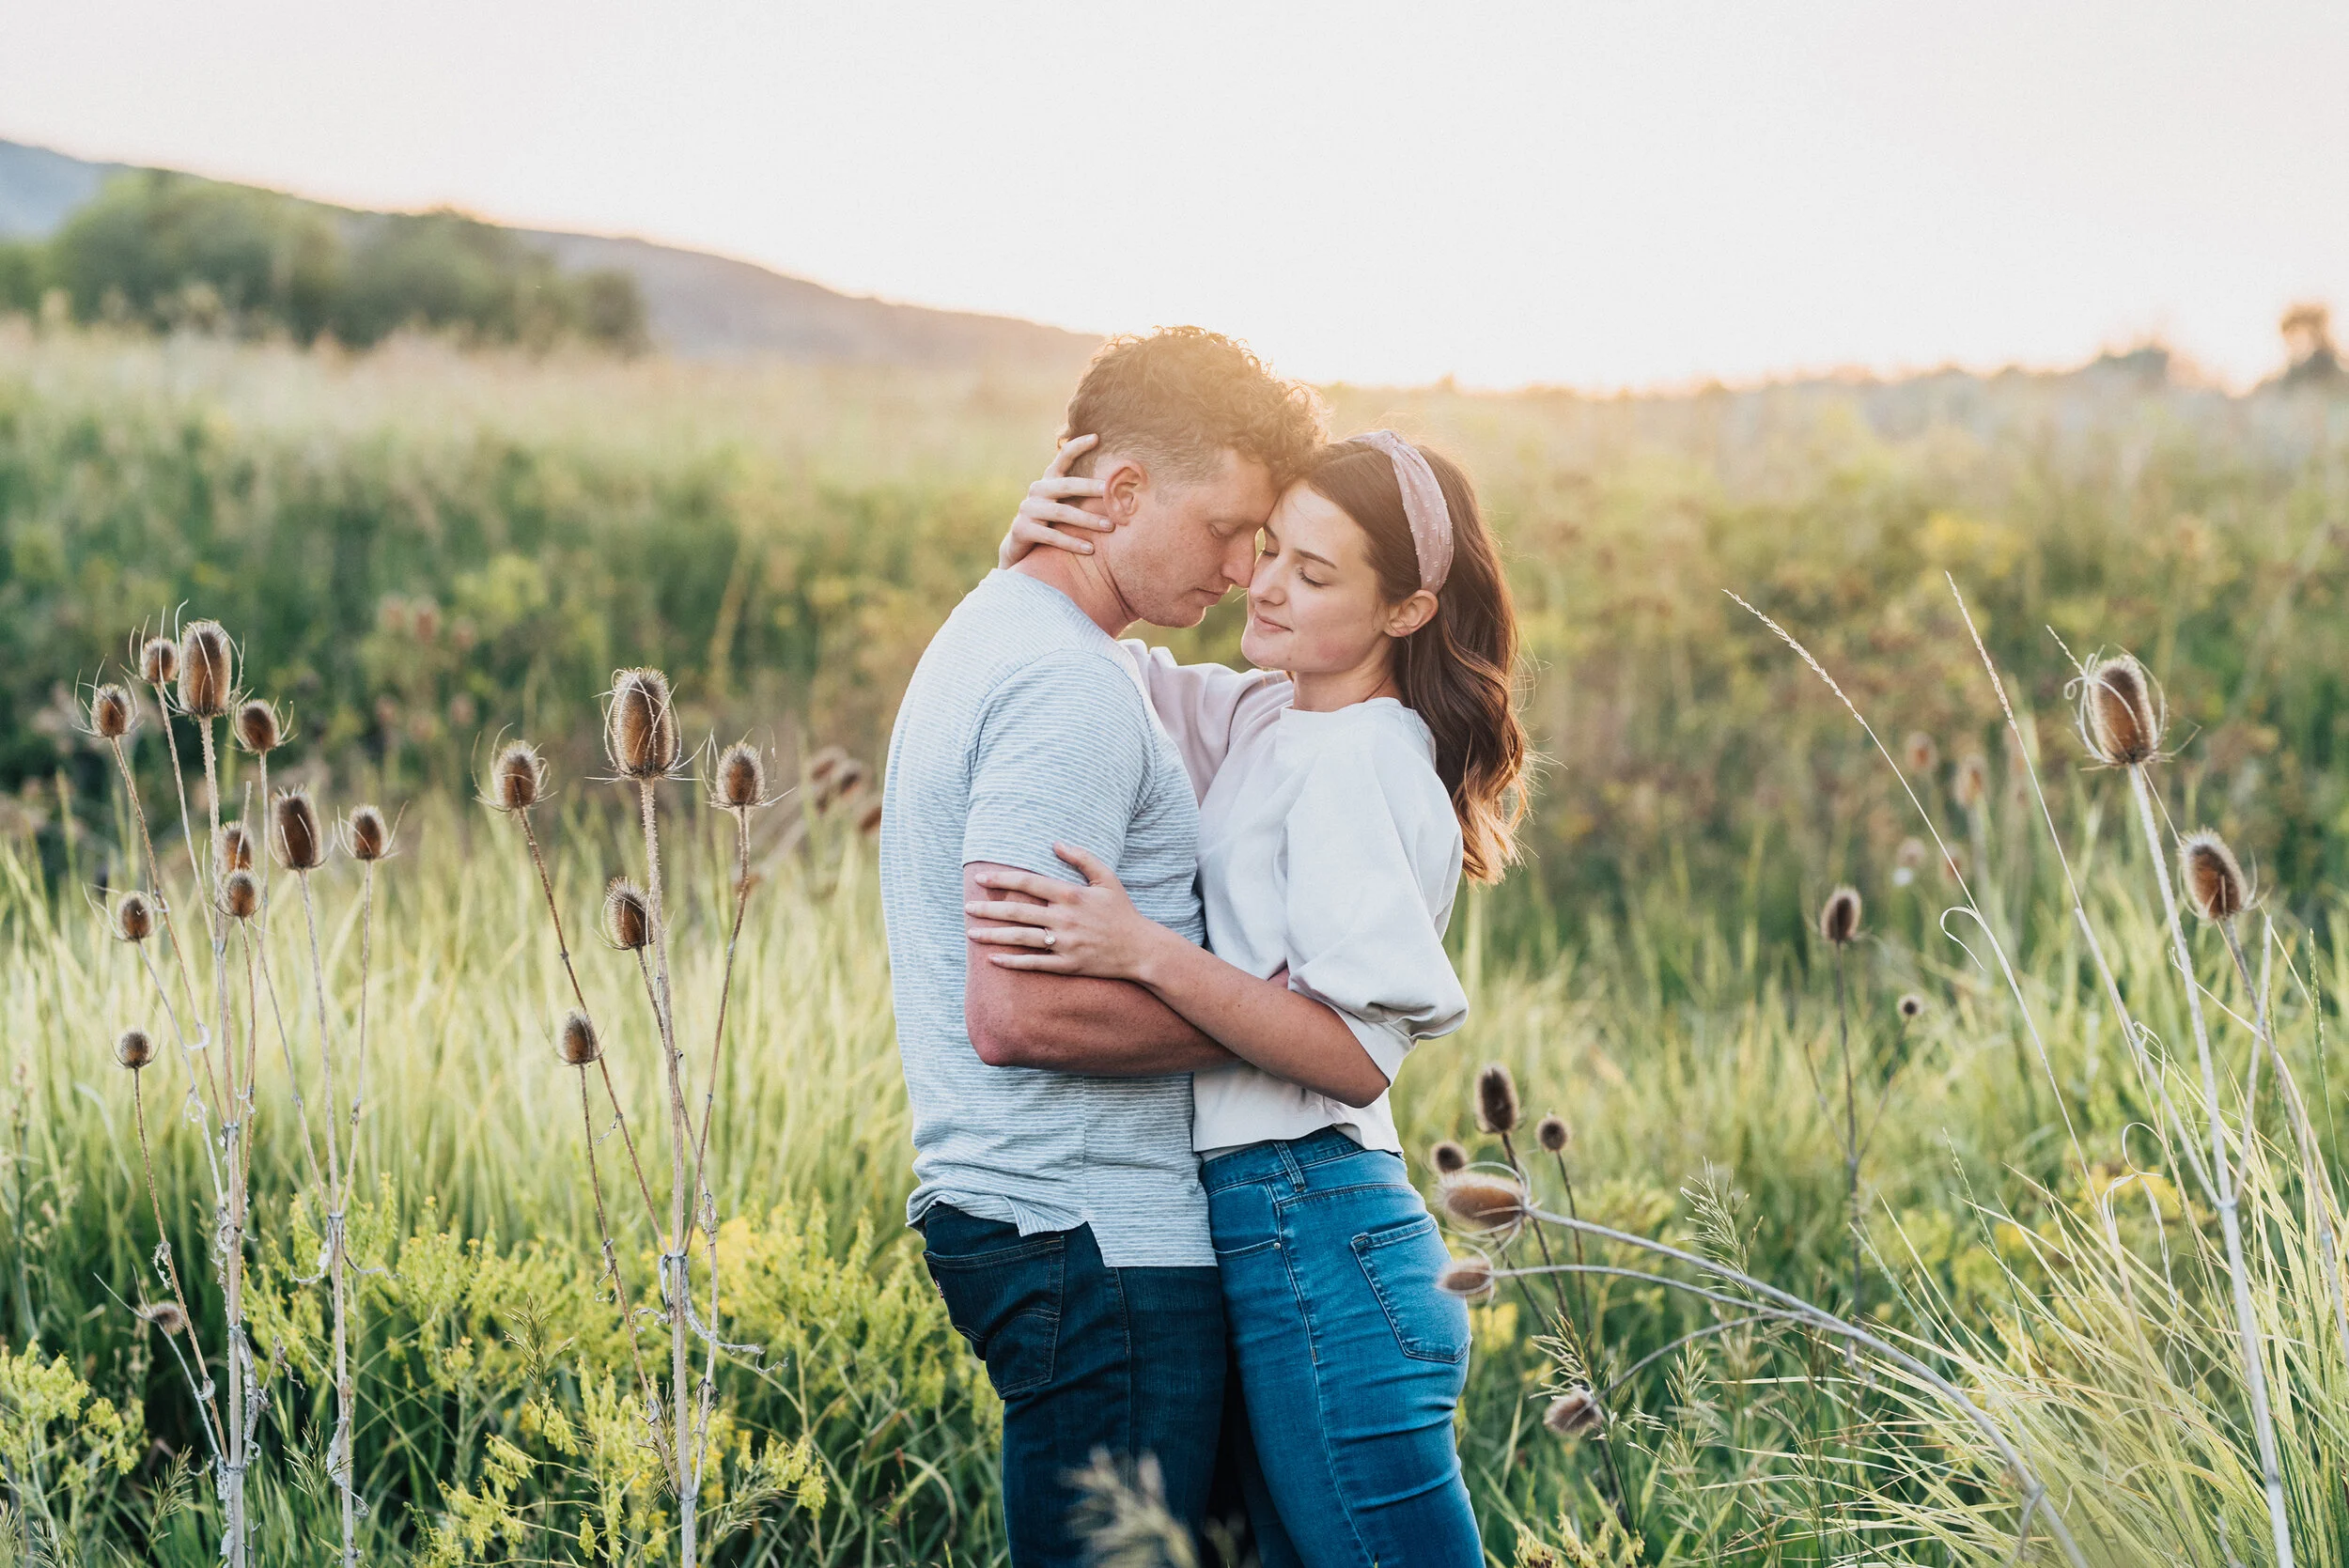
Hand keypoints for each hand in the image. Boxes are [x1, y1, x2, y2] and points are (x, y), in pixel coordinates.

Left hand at [965, 842, 1165, 979]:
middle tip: (966, 907)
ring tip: (971, 933)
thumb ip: (1082, 858)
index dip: (1001, 879)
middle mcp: (1064, 919)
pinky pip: (1034, 963)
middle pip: (1017, 911)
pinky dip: (1012, 962)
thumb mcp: (1107, 879)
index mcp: (1071, 894)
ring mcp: (1064, 943)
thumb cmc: (1122, 912)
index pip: (1028, 883)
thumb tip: (1056, 842)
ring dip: (993, 936)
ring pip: (1020, 938)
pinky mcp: (1067, 965)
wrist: (1141, 949)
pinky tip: (993, 960)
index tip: (980, 878)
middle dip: (988, 909)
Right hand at [999, 434, 1115, 568]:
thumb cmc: (1051, 523)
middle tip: (1110, 490)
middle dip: (1089, 487)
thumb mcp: (1062, 504)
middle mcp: (1037, 491)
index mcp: (1048, 481)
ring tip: (1110, 527)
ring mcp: (1028, 510)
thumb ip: (1080, 494)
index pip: (1062, 458)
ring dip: (1087, 520)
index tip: (1096, 437)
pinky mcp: (1023, 530)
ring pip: (1061, 512)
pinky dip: (1072, 543)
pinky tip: (1091, 549)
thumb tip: (1116, 486)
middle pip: (1066, 486)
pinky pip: (1052, 536)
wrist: (1019, 548)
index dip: (1077, 446)